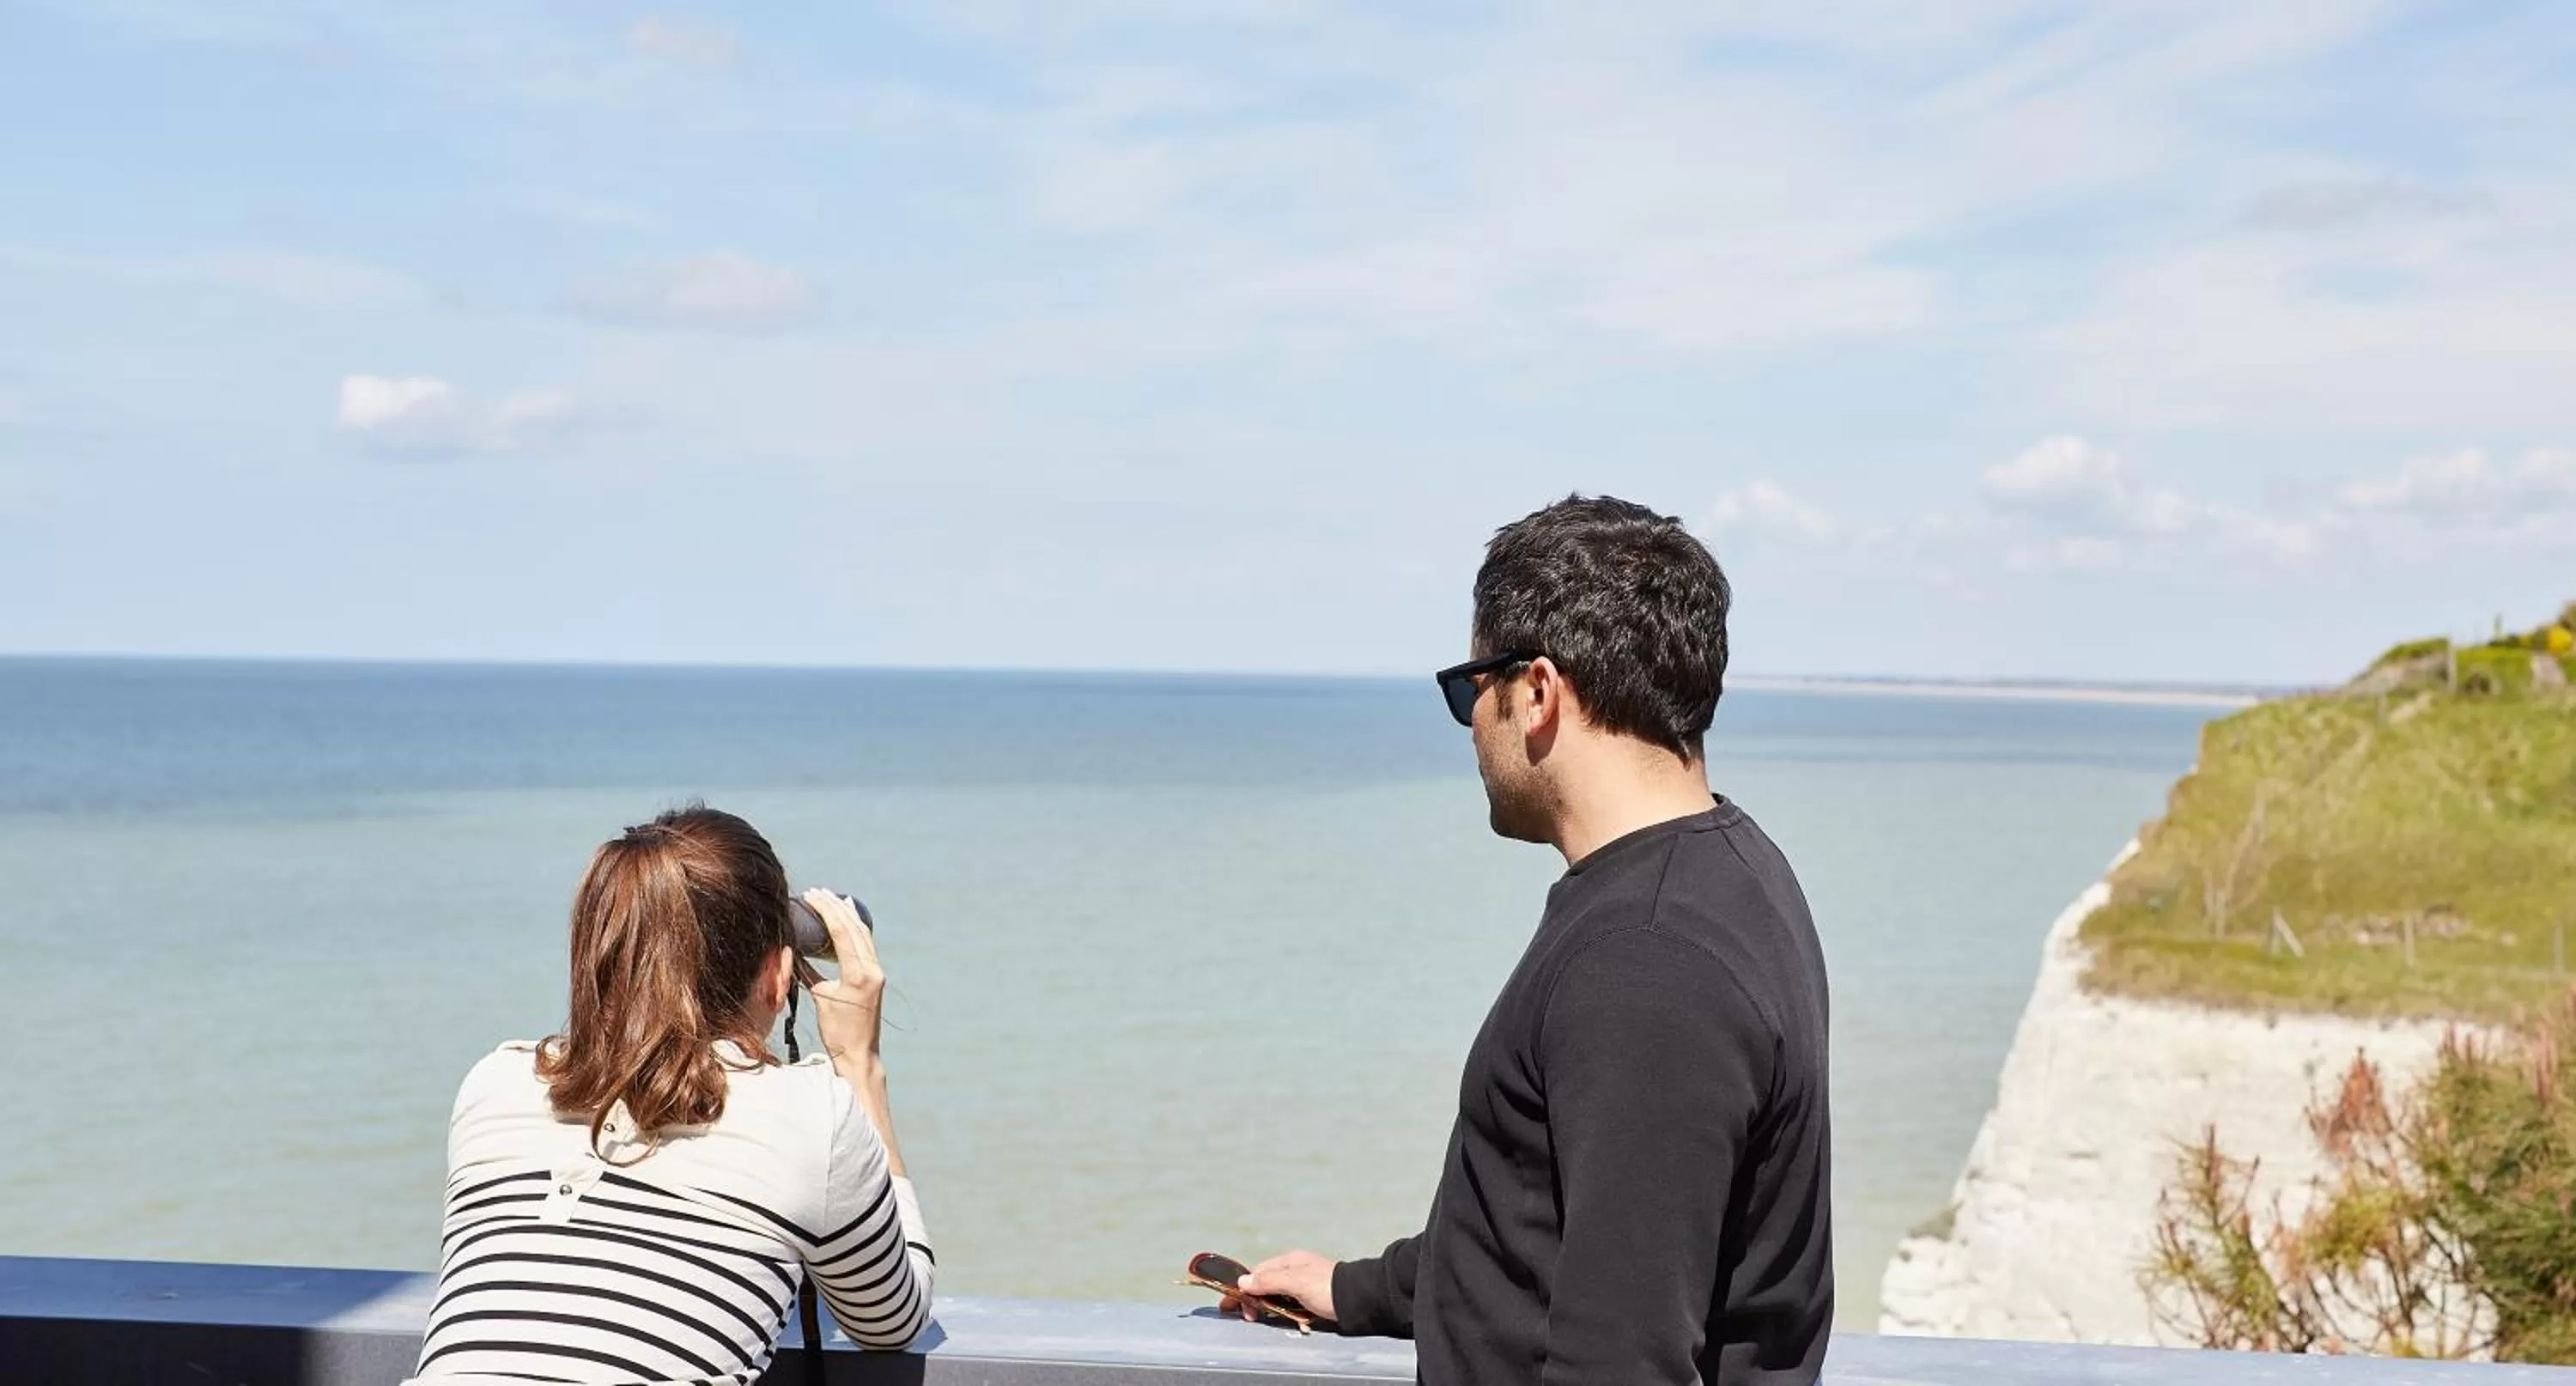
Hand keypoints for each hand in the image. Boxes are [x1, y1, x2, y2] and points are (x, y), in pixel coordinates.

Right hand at [804, 888, 884, 1068]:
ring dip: (848, 914)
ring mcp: (877, 972)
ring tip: (836, 898)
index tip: (811, 896)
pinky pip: (866, 945)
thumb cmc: (837, 1032)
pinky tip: (850, 920)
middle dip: (836, 907)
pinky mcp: (876, 977)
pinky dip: (856, 930)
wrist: (858, 1054)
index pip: (842, 932)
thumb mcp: (820, 998)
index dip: (826, 911)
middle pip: (855, 928)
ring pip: (863, 934)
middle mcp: (872, 969)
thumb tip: (795, 949)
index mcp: (859, 973)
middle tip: (818, 891)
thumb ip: (809, 972)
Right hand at [1231, 1250, 1336, 1323]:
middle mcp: (1295, 1269)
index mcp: (1290, 1261)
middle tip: (1247, 1317)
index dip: (1243, 1288)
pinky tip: (1277, 1317)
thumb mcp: (1296, 1282)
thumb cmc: (1328, 1288)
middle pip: (1264, 1283)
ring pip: (1275, 1294)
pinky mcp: (1311, 1298)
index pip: (1257, 1272)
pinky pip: (1287, 1303)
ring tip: (1258, 1318)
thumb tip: (1243, 1281)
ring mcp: (1303, 1284)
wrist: (1359, 1299)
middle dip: (1252, 1299)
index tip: (1232, 1304)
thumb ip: (1269, 1281)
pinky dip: (1279, 1310)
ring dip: (1265, 1305)